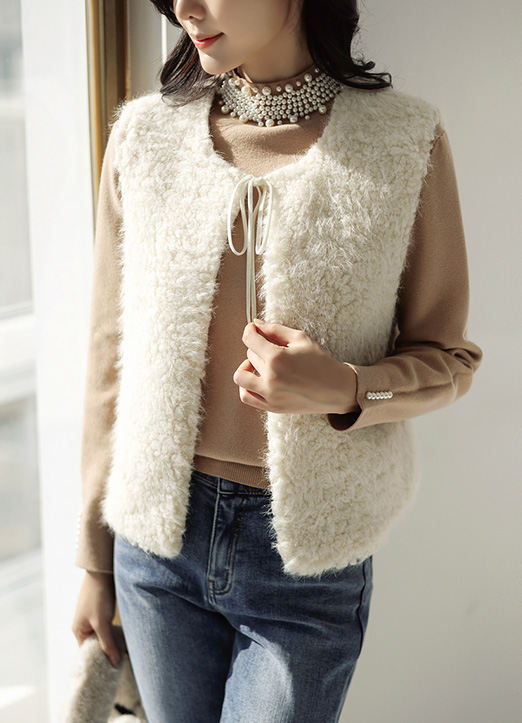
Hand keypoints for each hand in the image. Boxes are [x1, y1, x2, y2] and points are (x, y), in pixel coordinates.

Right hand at [71, 571, 121, 668]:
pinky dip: (116, 633)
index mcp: (78, 630)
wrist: (103, 571)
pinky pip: (110, 628)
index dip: (99, 662)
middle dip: (108, 653)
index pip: (87, 654)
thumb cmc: (98, 596)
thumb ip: (107, 643)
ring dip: (114, 642)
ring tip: (127, 653)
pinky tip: (127, 638)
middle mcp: (85, 626)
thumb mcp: (101, 622)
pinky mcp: (104, 611)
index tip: (113, 671)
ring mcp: (94, 618)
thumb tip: (115, 663)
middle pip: (97, 645)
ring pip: (105, 636)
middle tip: (123, 663)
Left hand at [233, 318, 358, 414]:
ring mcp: (270, 395)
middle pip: (249, 355)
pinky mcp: (272, 407)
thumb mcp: (300, 339)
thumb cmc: (320, 362)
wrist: (336, 390)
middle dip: (258, 348)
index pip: (249, 339)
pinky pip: (246, 396)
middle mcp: (270, 378)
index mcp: (277, 358)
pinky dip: (247, 386)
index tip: (253, 329)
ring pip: (241, 376)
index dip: (250, 331)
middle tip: (272, 348)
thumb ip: (275, 330)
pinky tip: (258, 380)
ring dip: (247, 367)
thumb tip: (255, 324)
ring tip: (260, 365)